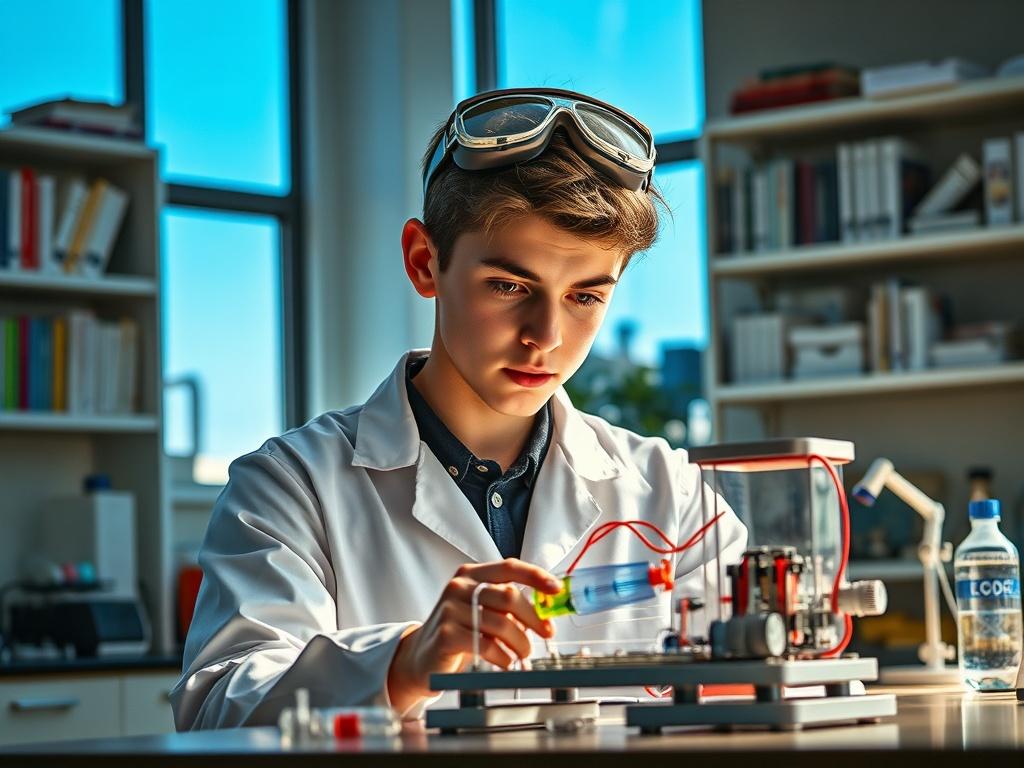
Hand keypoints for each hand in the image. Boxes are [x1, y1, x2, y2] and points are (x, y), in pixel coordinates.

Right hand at [387, 558, 562, 713]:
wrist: (422, 657)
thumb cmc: (459, 631)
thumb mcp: (483, 610)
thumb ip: (508, 605)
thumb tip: (545, 609)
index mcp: (471, 574)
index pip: (509, 567)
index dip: (536, 576)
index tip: (556, 589)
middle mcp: (459, 586)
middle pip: (509, 596)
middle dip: (534, 618)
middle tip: (546, 633)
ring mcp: (450, 609)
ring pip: (501, 623)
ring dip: (521, 643)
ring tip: (523, 653)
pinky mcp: (446, 634)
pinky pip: (487, 645)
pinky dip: (503, 656)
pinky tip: (506, 661)